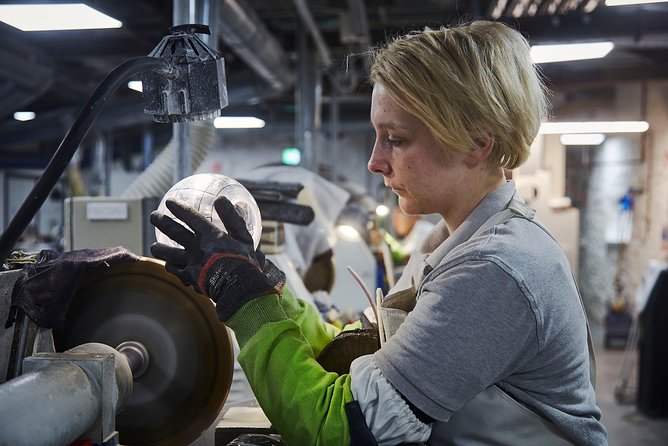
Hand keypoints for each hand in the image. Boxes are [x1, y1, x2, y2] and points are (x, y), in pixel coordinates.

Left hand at [150, 196, 284, 320]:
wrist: (240, 289)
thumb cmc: (245, 261)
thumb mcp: (243, 237)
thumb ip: (232, 217)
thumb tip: (220, 199)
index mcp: (211, 235)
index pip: (191, 217)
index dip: (179, 208)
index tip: (169, 202)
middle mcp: (197, 248)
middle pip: (175, 232)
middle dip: (162, 222)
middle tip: (153, 216)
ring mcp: (192, 264)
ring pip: (170, 254)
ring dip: (160, 249)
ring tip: (153, 247)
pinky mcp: (191, 279)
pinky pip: (177, 272)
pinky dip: (172, 267)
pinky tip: (169, 266)